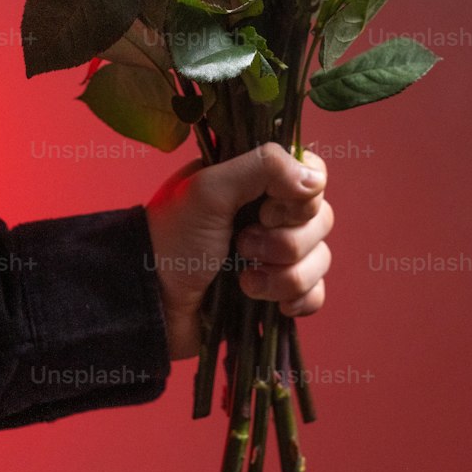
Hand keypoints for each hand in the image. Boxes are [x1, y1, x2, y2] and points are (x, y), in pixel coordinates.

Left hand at [144, 144, 332, 360]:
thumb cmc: (171, 239)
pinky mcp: (278, 293)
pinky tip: (273, 305)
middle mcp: (270, 213)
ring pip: (320, 257)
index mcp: (255, 180)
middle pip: (321, 218)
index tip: (267, 208)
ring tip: (244, 281)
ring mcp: (276, 254)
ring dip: (285, 275)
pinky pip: (315, 292)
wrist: (150, 304)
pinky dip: (299, 299)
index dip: (302, 194)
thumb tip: (314, 180)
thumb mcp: (209, 189)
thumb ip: (263, 167)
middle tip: (243, 244)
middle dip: (285, 241)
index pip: (311, 173)